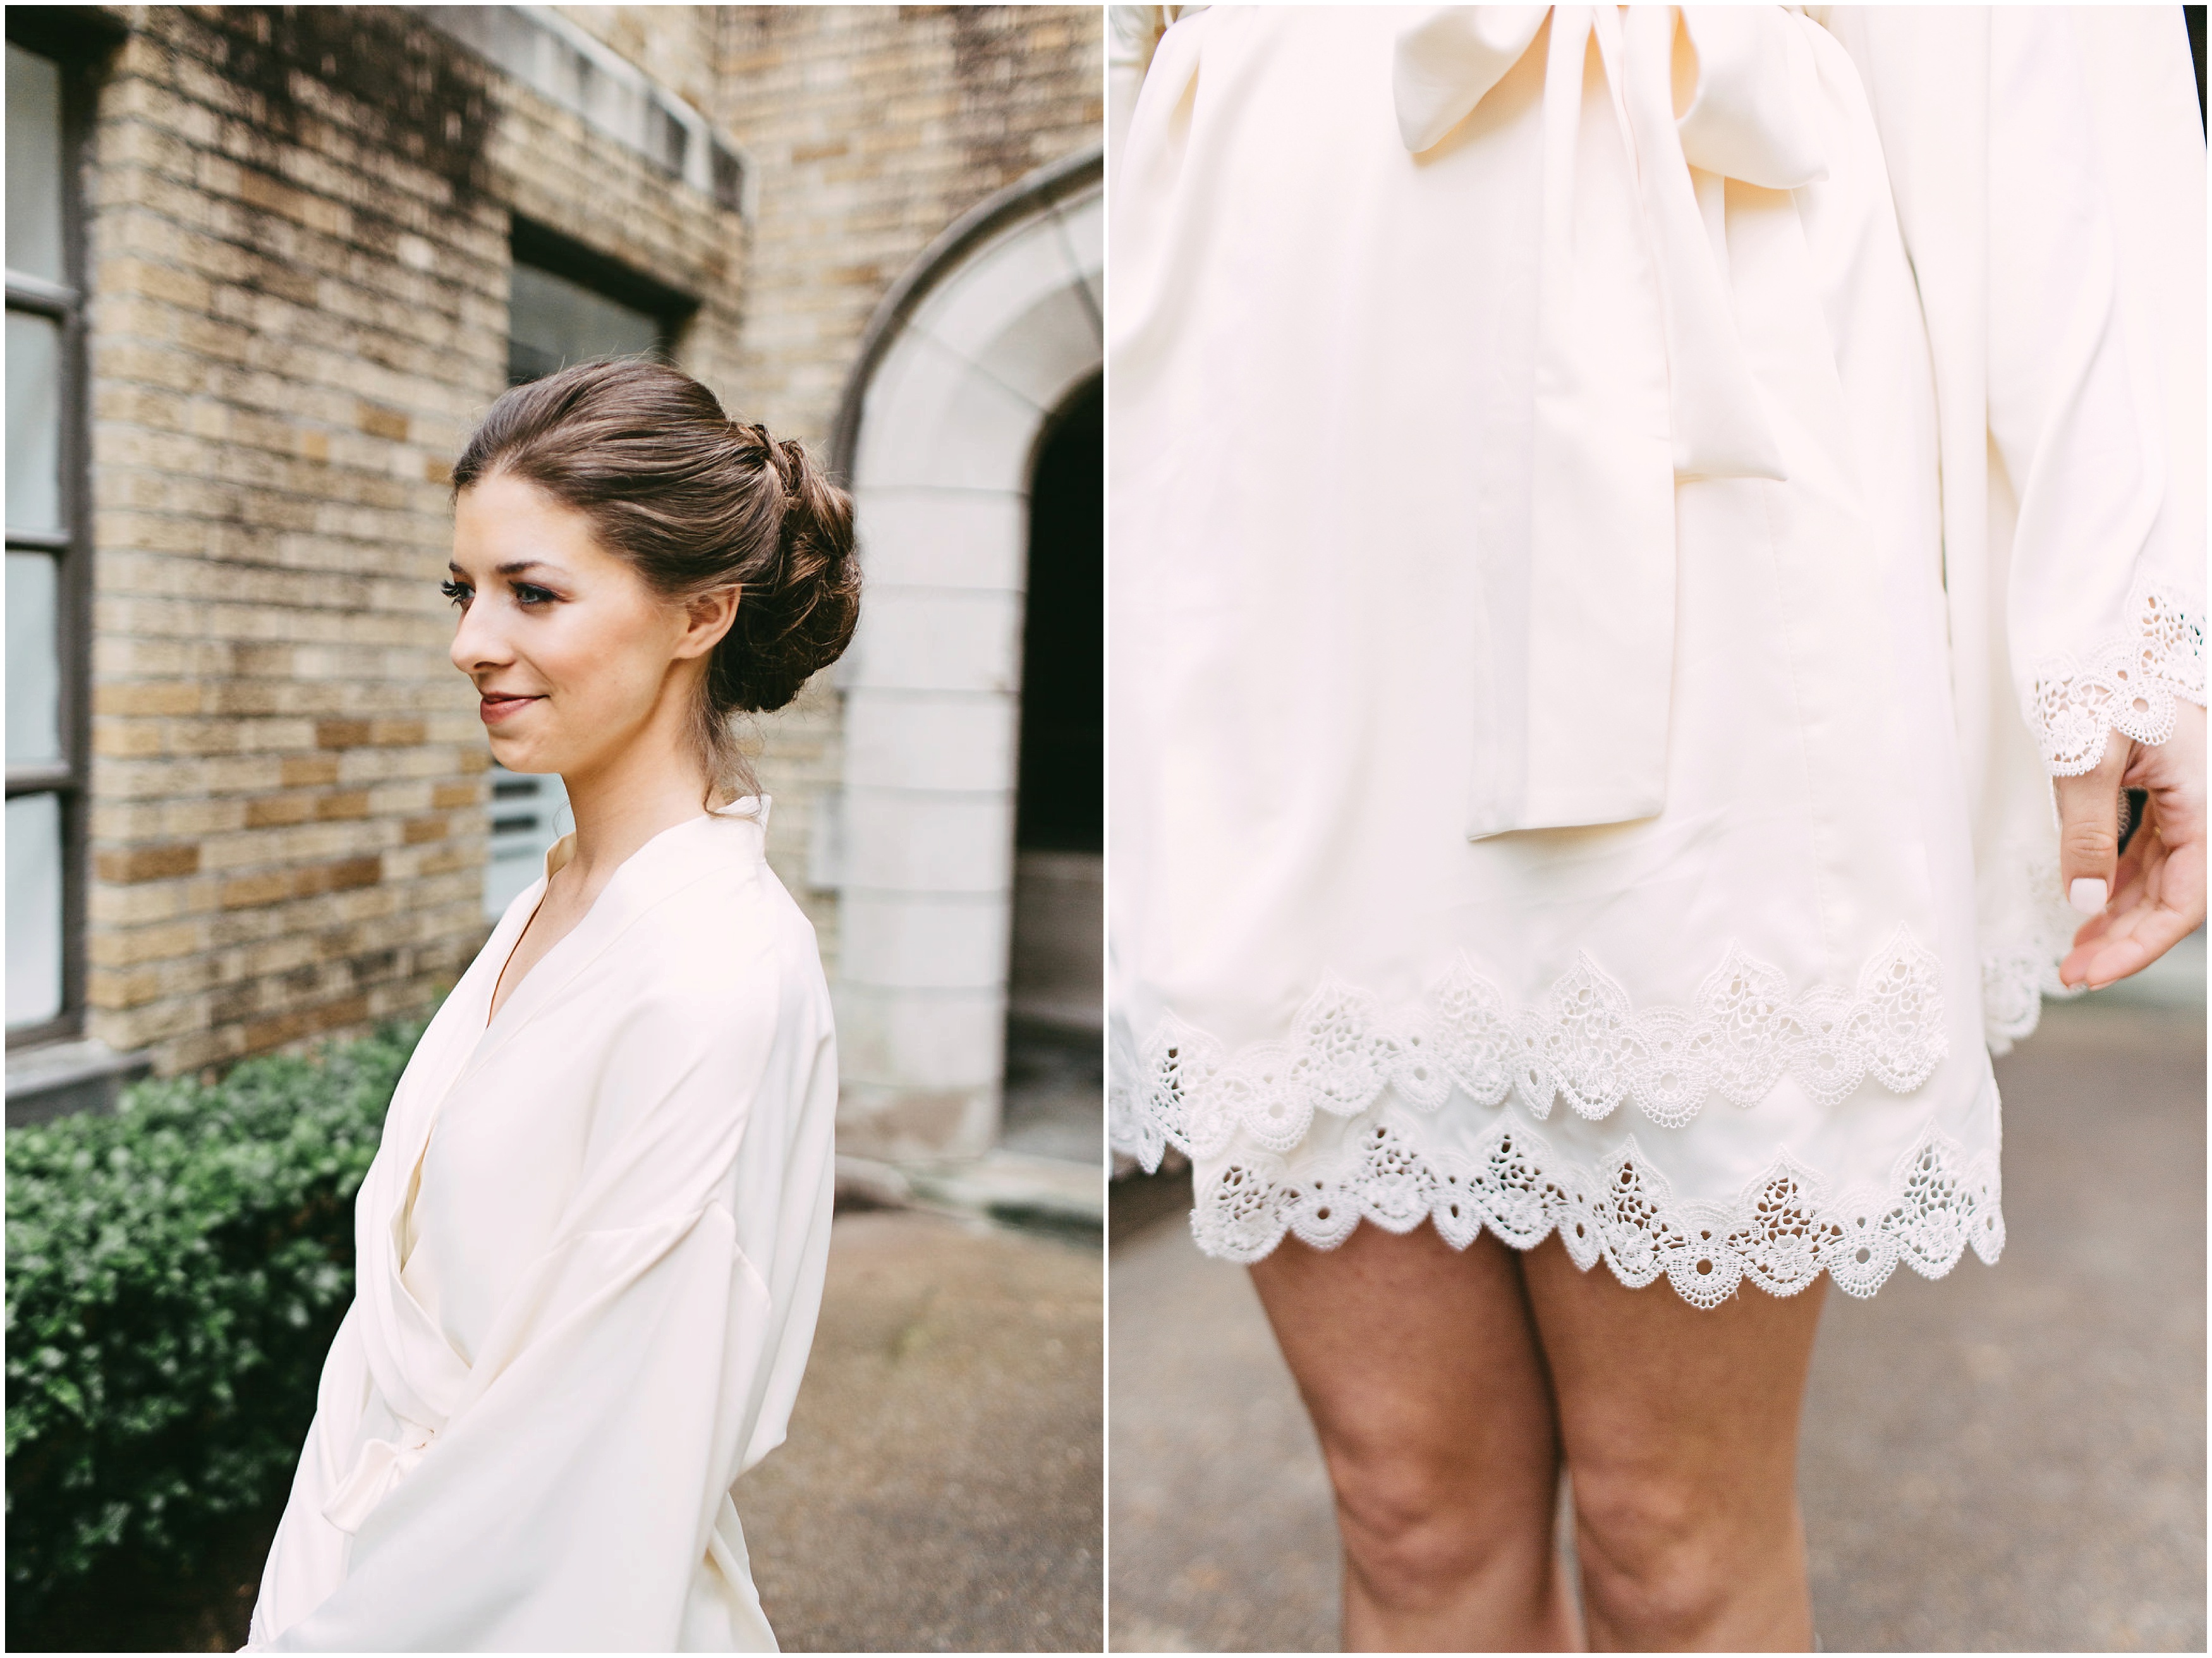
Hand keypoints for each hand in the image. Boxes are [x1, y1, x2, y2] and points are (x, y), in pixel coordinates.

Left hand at [2052, 699, 2205, 989]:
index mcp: (2204, 802)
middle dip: (2124, 939)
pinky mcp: (2163, 788)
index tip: (2094, 974)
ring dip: (2119, 915)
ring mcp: (2185, 797)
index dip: (2141, 944)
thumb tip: (2085, 900)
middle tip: (2073, 974)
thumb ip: (2088, 833)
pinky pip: (2148, 848)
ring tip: (2075, 951)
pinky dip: (2118, 880)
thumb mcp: (2088, 758)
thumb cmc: (2105, 677)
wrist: (2109, 626)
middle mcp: (2204, 804)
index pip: (2184, 899)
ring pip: (2160, 876)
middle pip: (2173, 894)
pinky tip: (2090, 904)